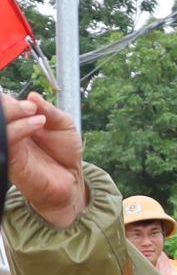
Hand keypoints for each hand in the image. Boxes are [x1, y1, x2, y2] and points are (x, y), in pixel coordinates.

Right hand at [2, 92, 86, 227]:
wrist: (71, 178)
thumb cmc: (64, 151)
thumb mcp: (63, 124)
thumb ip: (49, 110)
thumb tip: (33, 96)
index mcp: (17, 121)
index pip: (3, 106)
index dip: (9, 100)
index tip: (29, 101)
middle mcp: (9, 133)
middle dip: (9, 105)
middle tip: (30, 106)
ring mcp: (8, 147)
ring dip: (12, 113)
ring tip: (34, 112)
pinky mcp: (10, 161)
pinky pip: (6, 142)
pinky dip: (19, 129)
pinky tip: (37, 124)